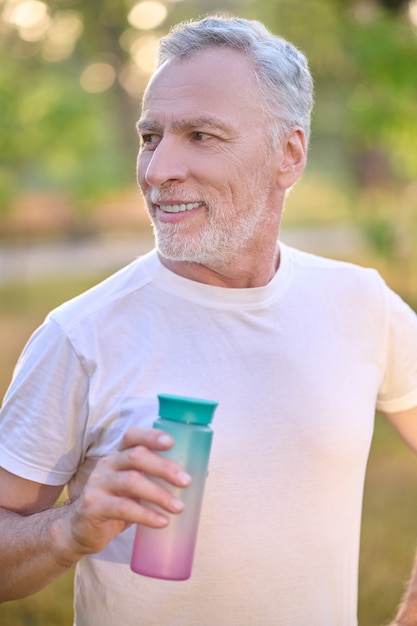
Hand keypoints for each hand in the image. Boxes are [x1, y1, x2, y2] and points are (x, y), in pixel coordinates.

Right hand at [54, 427, 190, 562]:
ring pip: (131, 481)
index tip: (172, 442)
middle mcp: (107, 464)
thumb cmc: (116, 504)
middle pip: (136, 456)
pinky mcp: (93, 506)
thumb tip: (201, 472)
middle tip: (187, 481)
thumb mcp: (135, 487)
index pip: (132, 436)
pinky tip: (162, 522)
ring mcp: (98, 484)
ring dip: (159, 494)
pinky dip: (146, 515)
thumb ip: (157, 478)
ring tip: (179, 507)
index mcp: (118, 455)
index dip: (152, 436)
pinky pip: (123, 508)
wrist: (80, 531)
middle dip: (164, 467)